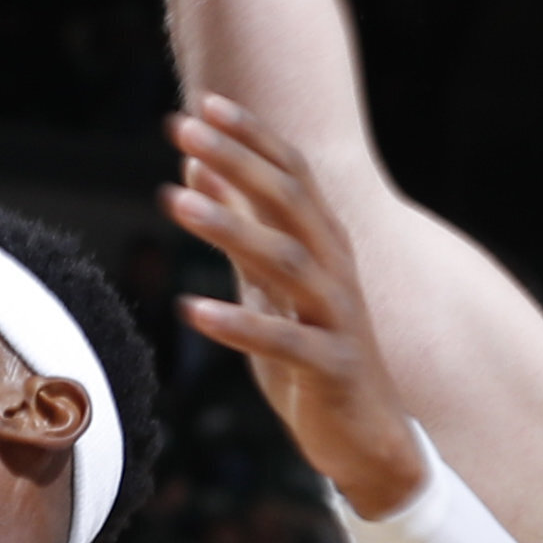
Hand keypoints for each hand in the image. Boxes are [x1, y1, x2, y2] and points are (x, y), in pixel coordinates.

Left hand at [162, 94, 429, 518]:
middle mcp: (337, 269)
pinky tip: (190, 309)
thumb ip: (238, 229)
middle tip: (183, 130)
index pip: (291, 172)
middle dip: (237, 160)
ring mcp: (338, 316)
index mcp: (324, 244)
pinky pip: (283, 340)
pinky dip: (236, 323)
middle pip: (289, 200)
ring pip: (287, 259)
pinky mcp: (332, 366)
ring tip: (174, 202)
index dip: (250, 136)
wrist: (369, 438)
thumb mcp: (267, 286)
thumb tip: (196, 168)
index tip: (202, 104)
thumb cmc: (312, 356)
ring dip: (229, 227)